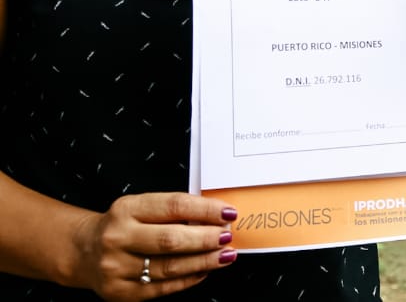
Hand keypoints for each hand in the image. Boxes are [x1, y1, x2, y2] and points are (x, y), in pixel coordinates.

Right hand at [70, 193, 235, 299]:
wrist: (83, 251)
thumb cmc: (123, 225)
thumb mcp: (141, 207)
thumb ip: (173, 210)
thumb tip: (217, 217)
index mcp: (126, 209)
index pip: (173, 206)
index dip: (205, 210)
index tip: (228, 212)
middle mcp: (118, 238)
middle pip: (171, 240)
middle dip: (207, 238)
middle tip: (228, 236)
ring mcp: (116, 268)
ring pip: (169, 267)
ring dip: (203, 261)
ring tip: (225, 255)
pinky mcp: (119, 292)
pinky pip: (161, 288)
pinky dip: (188, 279)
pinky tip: (204, 271)